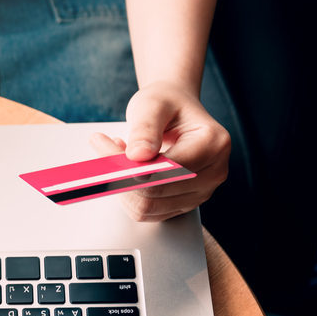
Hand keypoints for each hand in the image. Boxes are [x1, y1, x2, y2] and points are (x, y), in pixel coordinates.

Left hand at [90, 80, 229, 221]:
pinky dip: (127, 193)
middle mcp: (213, 173)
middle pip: (155, 193)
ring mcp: (200, 192)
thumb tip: (138, 156)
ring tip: (116, 154)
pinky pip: (146, 212)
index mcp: (213, 145)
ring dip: (121, 185)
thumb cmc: (167, 103)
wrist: (174, 108)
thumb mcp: (153, 105)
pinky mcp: (183, 203)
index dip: (130, 165)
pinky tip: (125, 169)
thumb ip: (146, 128)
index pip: (166, 170)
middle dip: (120, 173)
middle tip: (102, 146)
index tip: (103, 144)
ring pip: (147, 207)